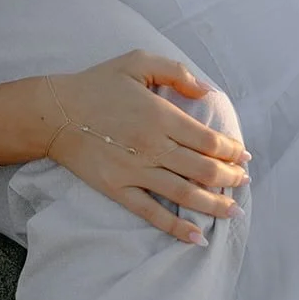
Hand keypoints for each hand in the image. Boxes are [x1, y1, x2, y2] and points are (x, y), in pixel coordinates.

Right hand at [46, 50, 250, 241]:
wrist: (54, 112)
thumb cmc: (97, 84)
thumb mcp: (137, 62)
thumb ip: (176, 72)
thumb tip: (207, 89)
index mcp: (160, 115)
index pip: (209, 141)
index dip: (233, 151)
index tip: (244, 156)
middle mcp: (153, 147)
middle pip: (204, 170)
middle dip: (231, 178)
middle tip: (243, 182)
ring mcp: (135, 171)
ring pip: (185, 194)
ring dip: (215, 205)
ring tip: (233, 212)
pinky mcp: (118, 189)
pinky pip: (152, 213)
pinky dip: (177, 228)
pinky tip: (197, 237)